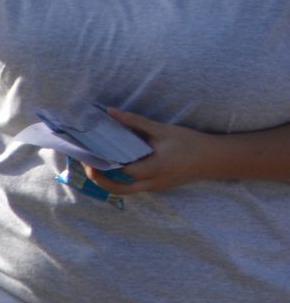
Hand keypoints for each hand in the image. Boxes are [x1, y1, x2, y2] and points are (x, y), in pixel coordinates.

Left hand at [85, 109, 214, 194]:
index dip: (102, 161)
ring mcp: (156, 187)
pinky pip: (135, 187)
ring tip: (96, 164)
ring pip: (125, 191)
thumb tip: (110, 112)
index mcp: (153, 169)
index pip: (120, 169)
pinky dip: (122, 179)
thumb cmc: (190, 143)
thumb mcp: (162, 130)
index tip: (87, 151)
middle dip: (99, 179)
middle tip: (86, 164)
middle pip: (118, 188)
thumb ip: (135, 122)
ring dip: (109, 181)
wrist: (216, 159)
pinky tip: (115, 164)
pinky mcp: (158, 186)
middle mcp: (152, 183)